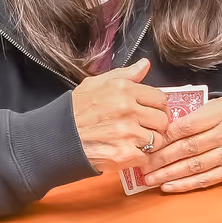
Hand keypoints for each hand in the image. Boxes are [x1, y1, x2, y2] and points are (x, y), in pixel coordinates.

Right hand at [72, 58, 170, 172]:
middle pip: (162, 120)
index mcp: (124, 90)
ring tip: (136, 141)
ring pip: (158, 140)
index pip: (160, 98)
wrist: (58, 136)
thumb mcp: (97, 83)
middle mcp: (128, 110)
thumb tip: (145, 65)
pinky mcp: (124, 154)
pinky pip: (146, 157)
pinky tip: (128, 152)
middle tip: (146, 128)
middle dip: (157, 125)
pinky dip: (139, 157)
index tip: (154, 112)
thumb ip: (125, 74)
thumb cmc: (75, 111)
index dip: (159, 107)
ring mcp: (127, 133)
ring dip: (150, 142)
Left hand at [131, 95, 221, 192]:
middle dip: (162, 159)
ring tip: (150, 179)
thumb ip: (187, 115)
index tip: (147, 146)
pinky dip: (185, 184)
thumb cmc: (221, 113)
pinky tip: (168, 186)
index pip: (188, 126)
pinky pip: (207, 179)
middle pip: (190, 148)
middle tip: (143, 166)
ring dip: (170, 174)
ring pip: (196, 166)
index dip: (165, 138)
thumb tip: (156, 135)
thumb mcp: (209, 104)